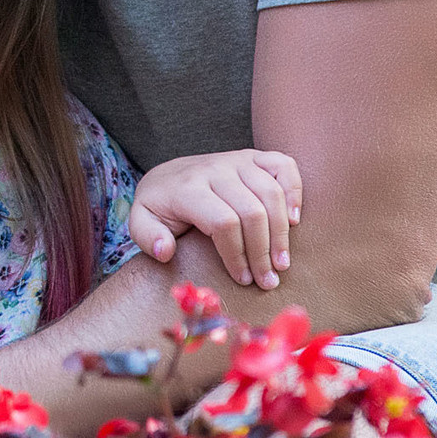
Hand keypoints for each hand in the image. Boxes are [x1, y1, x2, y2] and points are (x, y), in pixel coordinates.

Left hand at [127, 149, 302, 287]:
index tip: (242, 279)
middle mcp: (215, 170)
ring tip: (281, 263)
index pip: (222, 222)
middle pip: (252, 211)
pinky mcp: (254, 156)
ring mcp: (236, 160)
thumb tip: (165, 251)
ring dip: (281, 232)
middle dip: (262, 251)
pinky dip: (294, 191)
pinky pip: (284, 165)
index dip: (237, 254)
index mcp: (187, 188)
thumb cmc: (162, 206)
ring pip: (271, 193)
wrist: (170, 175)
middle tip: (268, 280)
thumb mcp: (142, 221)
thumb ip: (147, 237)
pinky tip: (294, 221)